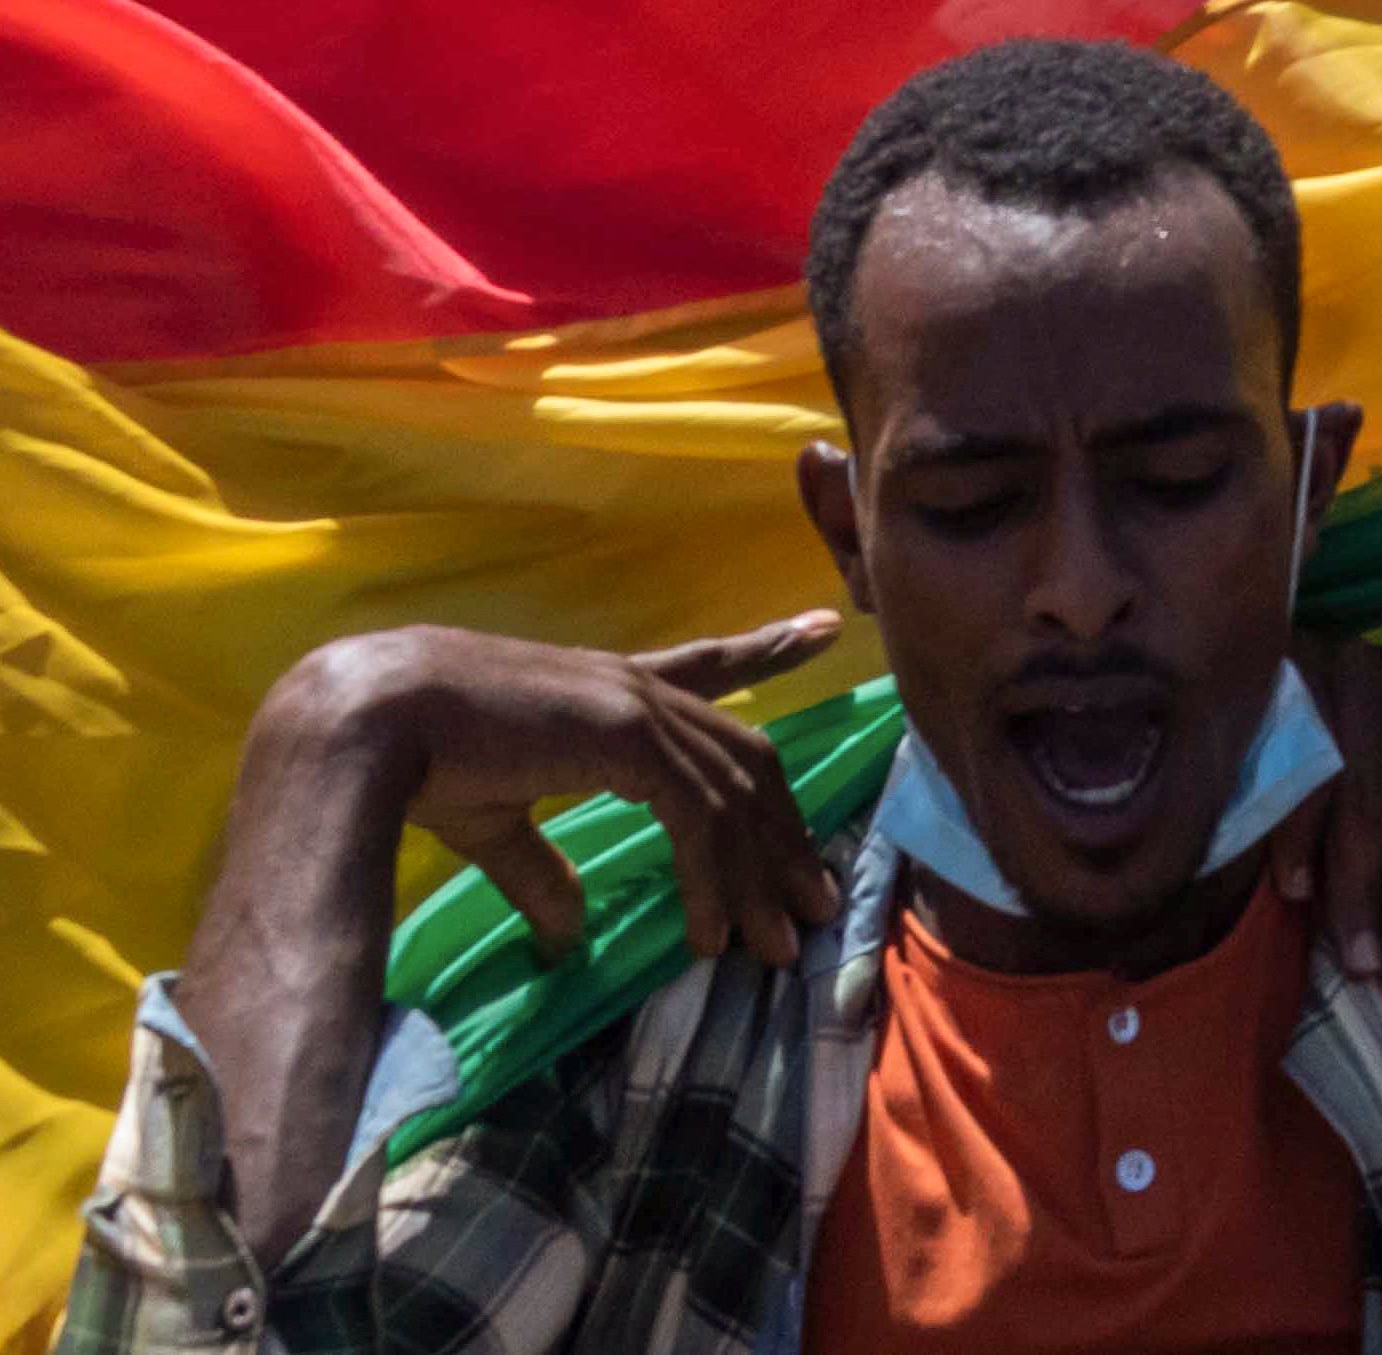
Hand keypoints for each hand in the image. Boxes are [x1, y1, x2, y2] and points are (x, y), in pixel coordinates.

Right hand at [283, 613, 840, 967]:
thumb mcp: (497, 822)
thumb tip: (570, 932)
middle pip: (747, 764)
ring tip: (782, 938)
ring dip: (761, 875)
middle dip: (784, 836)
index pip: (709, 666)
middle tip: (818, 897)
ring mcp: (641, 708)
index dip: (765, 650)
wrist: (371, 719)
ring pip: (735, 797)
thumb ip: (544, 870)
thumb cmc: (421, 760)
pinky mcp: (629, 735)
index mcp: (613, 695)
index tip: (823, 629)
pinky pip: (697, 817)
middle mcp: (642, 692)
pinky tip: (711, 933)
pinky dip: (712, 878)